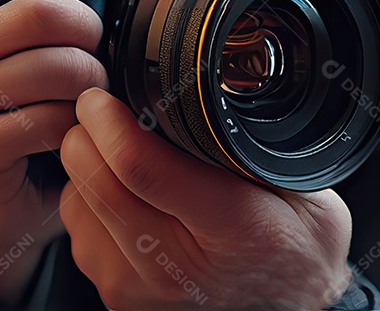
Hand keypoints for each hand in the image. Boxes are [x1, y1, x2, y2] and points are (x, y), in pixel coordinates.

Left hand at [59, 88, 353, 310]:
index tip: (103, 96)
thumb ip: (248, 144)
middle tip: (100, 109)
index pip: (141, 168)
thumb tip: (192, 89)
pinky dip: (90, 201)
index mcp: (233, 228)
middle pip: (96, 183)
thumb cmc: (297, 244)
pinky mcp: (120, 298)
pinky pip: (80, 232)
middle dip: (87, 134)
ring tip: (116, 151)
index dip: (110, 121)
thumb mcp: (300, 183)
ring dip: (86, 168)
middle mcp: (178, 268)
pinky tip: (121, 192)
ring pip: (79, 204)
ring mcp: (142, 290)